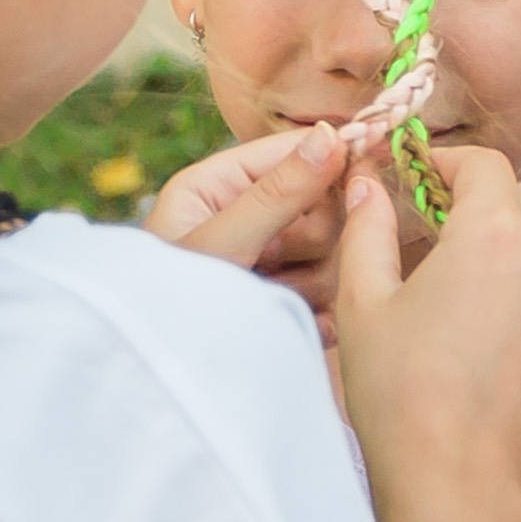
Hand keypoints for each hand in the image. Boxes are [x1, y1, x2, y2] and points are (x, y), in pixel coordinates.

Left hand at [146, 124, 350, 323]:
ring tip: (271, 304)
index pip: (291, 151)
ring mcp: (268, 263)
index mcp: (218, 186)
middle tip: (278, 265)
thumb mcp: (218, 244)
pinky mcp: (285, 304)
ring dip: (312, 284)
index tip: (370, 164)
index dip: (332, 157)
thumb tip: (331, 136)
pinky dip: (319, 315)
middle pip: (323, 207)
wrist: (150, 385)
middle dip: (312, 241)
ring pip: (333, 254)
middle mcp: (246, 219)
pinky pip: (330, 297)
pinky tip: (292, 326)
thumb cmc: (164, 305)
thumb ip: (276, 194)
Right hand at [336, 148, 520, 508]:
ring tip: (482, 310)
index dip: (453, 164)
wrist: (456, 486)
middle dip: (497, 208)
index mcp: (492, 236)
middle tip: (456, 240)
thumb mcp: (364, 306)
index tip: (429, 177)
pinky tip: (508, 359)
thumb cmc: (400, 397)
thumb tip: (367, 185)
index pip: (485, 166)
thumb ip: (366, 231)